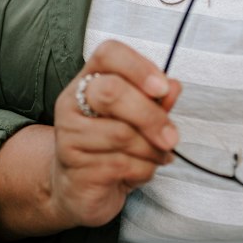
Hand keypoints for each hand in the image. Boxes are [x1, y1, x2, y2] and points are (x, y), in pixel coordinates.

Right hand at [0, 40, 180, 238]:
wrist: (81, 188)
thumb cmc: (113, 146)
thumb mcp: (138, 120)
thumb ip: (156, 101)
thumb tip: (174, 87)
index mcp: (90, 79)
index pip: (108, 53)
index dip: (139, 67)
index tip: (162, 88)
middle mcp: (72, 101)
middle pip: (110, 92)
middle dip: (150, 116)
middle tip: (172, 137)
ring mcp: (68, 133)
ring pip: (120, 134)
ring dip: (151, 149)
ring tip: (158, 156)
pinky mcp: (72, 165)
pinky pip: (119, 164)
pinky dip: (142, 170)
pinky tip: (141, 171)